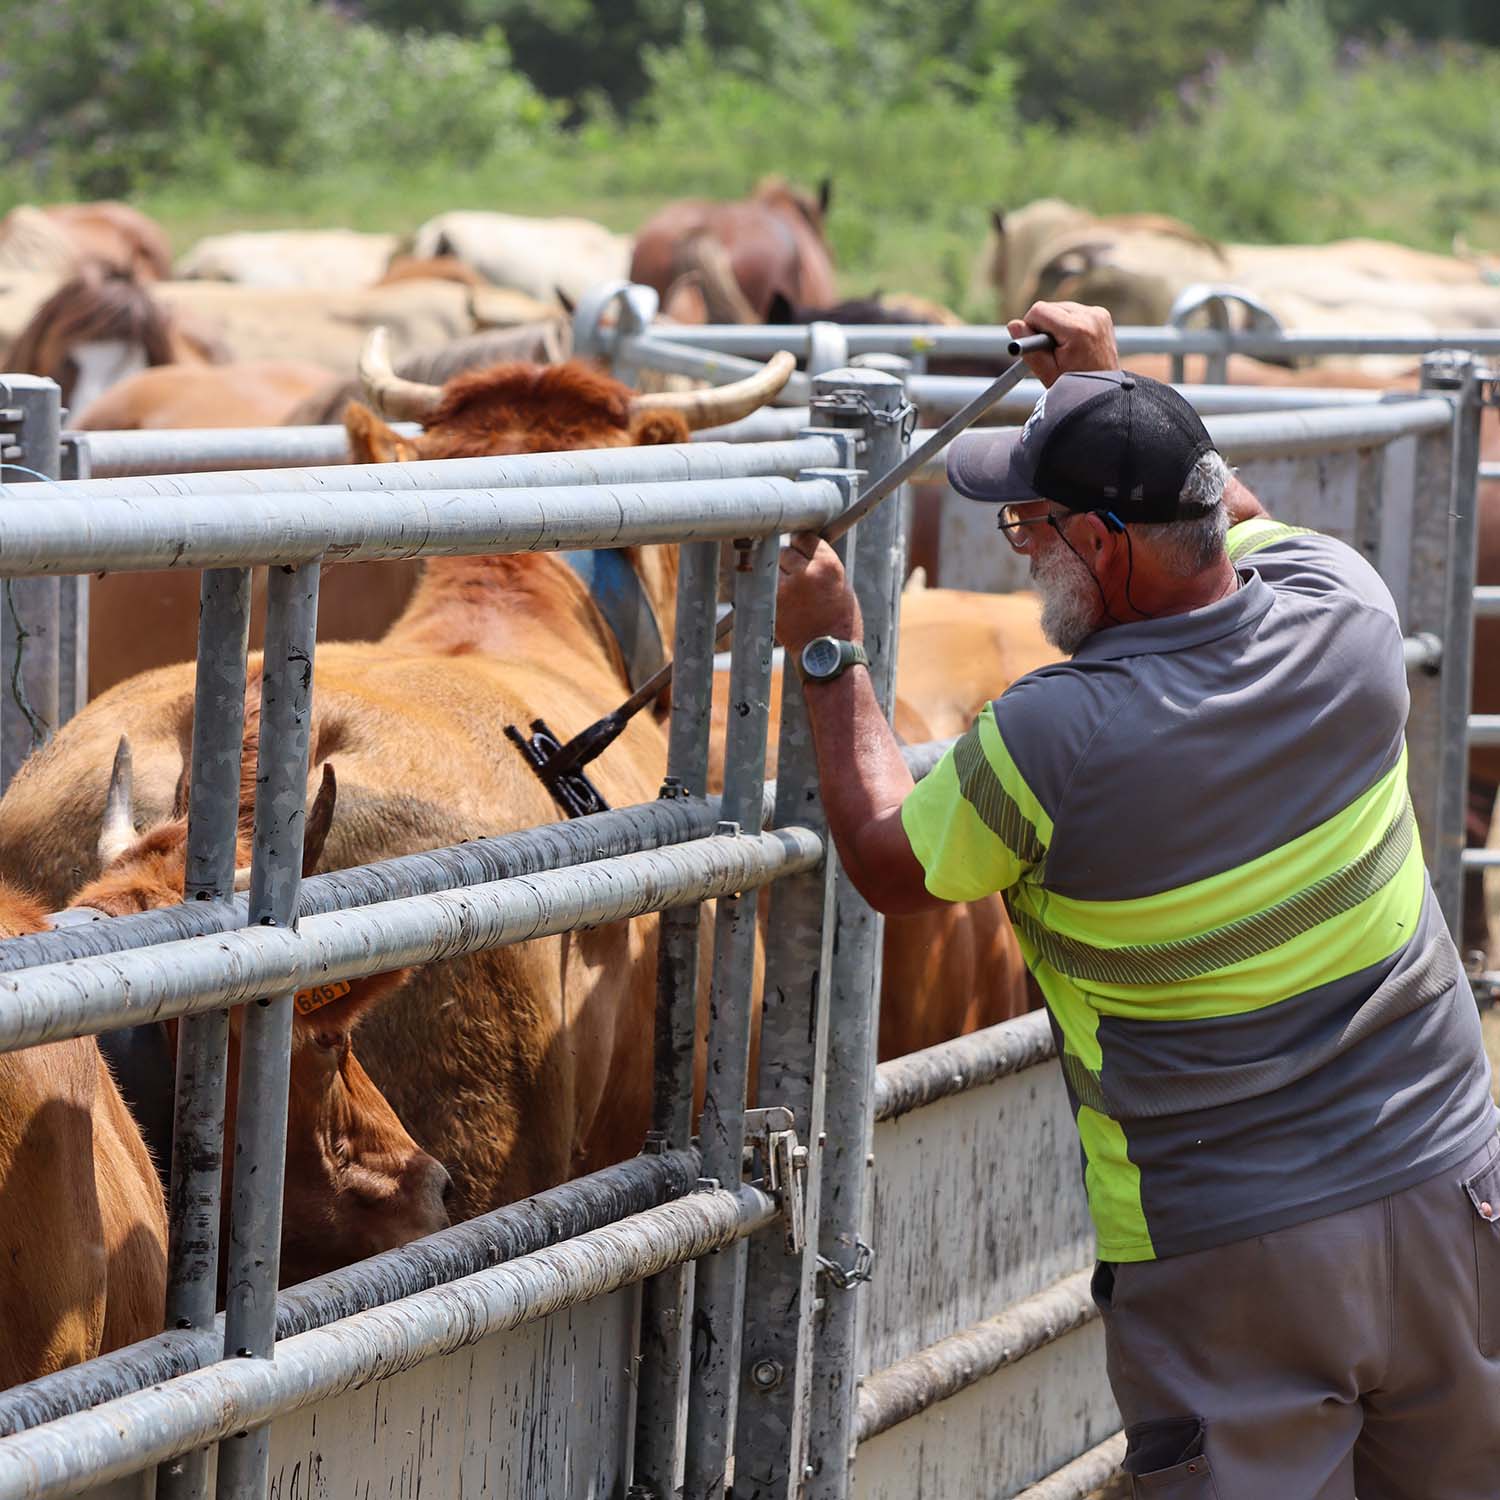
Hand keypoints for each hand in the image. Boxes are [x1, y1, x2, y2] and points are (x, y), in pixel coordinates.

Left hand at [775, 534, 862, 656]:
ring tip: (792, 591)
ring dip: (779, 574)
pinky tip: (786, 601)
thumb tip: (803, 549)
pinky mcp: (772, 602)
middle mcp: (805, 573)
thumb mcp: (842, 585)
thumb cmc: (840, 622)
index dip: (802, 543)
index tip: (800, 547)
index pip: (805, 538)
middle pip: (786, 551)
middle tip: (796, 574)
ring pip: (774, 567)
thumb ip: (822, 565)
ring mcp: (785, 588)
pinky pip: (768, 586)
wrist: (828, 654)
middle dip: (790, 560)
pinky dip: (773, 590)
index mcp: (828, 566)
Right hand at [1007, 301, 1118, 386]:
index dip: (1030, 327)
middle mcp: (1091, 316)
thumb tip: (1013, 325)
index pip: (1039, 311)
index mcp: (1077, 330)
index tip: (1034, 345)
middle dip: (1044, 327)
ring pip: (1060, 309)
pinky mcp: (1102, 315)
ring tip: (1064, 351)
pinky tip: (1073, 345)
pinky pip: (1073, 312)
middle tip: (1050, 351)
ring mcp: (1099, 314)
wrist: (1103, 393)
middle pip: (1050, 307)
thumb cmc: (1075, 387)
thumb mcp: (1046, 372)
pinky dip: (1068, 325)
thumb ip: (1028, 348)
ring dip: (1056, 326)